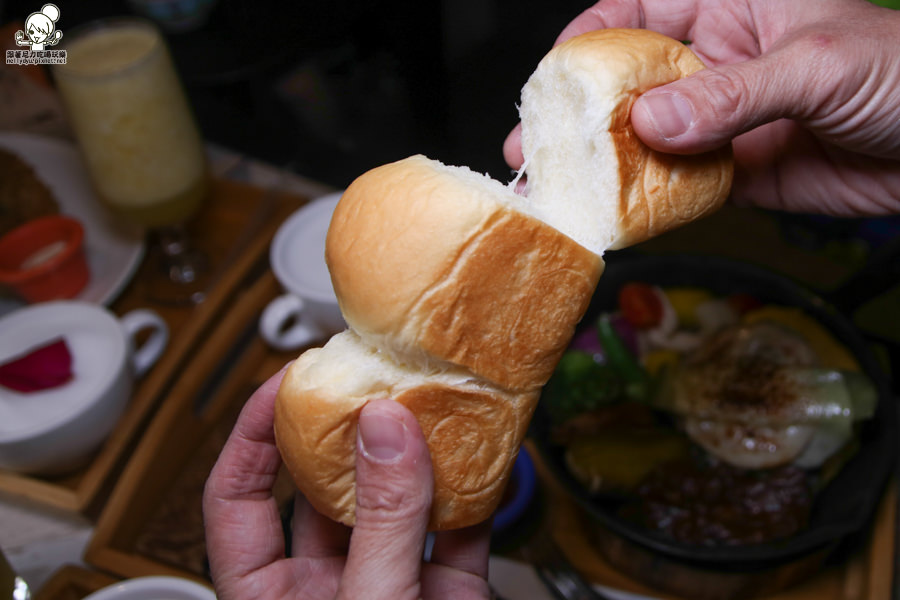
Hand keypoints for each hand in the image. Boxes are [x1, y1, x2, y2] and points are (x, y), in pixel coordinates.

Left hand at [203, 366, 492, 599]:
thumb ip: (382, 522)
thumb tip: (384, 430)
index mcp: (272, 596)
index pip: (236, 497)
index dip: (252, 434)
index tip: (283, 382)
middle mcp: (328, 585)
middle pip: (327, 488)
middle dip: (351, 431)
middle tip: (368, 380)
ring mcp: (392, 584)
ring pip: (397, 503)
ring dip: (417, 454)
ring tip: (426, 403)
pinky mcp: (447, 591)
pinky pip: (460, 528)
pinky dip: (474, 491)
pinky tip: (482, 453)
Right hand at [503, 0, 899, 215]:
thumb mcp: (820, 63)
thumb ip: (734, 92)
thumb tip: (654, 123)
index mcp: (730, 7)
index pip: (640, 11)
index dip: (590, 38)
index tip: (555, 75)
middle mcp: (714, 62)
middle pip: (627, 83)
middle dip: (578, 113)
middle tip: (535, 144)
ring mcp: (720, 123)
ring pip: (644, 141)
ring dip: (601, 166)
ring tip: (559, 187)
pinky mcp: (732, 175)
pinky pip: (677, 187)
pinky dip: (646, 203)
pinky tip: (616, 214)